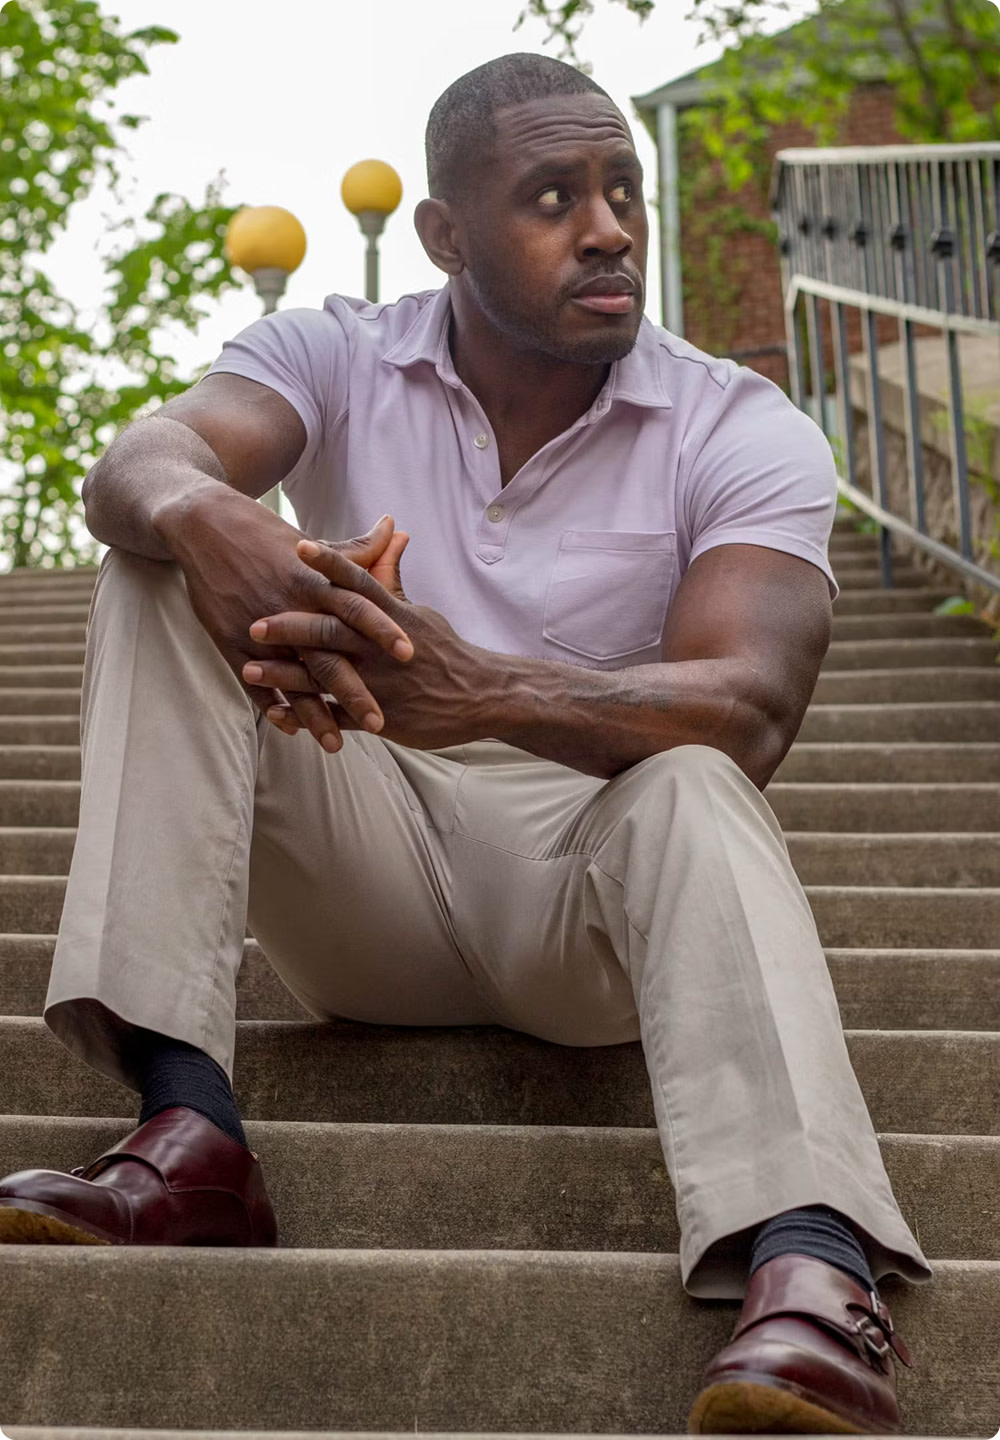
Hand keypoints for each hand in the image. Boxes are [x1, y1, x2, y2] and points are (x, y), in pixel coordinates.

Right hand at [159, 485, 413, 748]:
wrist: (205, 529)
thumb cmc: (266, 536)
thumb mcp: (313, 543)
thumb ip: (358, 549)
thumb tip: (395, 529)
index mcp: (315, 582)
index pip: (358, 608)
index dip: (384, 631)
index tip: (411, 655)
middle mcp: (290, 610)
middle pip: (328, 657)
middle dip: (354, 693)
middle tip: (380, 723)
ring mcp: (260, 631)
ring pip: (293, 681)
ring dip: (314, 715)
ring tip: (337, 745)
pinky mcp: (233, 642)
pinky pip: (255, 683)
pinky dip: (273, 706)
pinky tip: (292, 730)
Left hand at [244, 534, 492, 750]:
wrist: (481, 696)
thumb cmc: (446, 652)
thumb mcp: (419, 614)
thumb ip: (392, 580)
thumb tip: (391, 535)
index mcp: (391, 619)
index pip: (358, 584)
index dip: (329, 565)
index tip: (300, 546)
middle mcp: (380, 649)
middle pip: (330, 631)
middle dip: (290, 627)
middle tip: (254, 622)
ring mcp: (378, 684)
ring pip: (325, 677)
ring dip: (285, 675)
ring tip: (249, 671)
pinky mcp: (378, 717)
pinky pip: (336, 717)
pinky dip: (307, 717)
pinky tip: (277, 715)